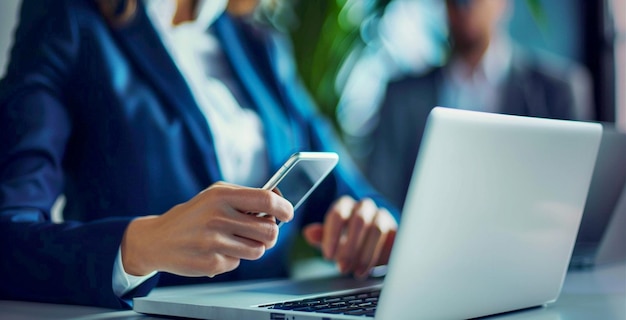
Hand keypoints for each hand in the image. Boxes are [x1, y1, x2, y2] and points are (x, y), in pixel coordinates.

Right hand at [121, 182, 293, 276]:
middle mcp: (218, 218)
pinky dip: (234, 257)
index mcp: (221, 196)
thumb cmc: (194, 215)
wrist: (159, 239)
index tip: (288, 213)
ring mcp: (214, 242)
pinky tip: (218, 249)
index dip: (284, 208)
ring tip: (236, 239)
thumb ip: (246, 197)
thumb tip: (279, 202)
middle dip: (270, 232)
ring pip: (259, 250)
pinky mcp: (212, 263)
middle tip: (261, 230)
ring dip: (253, 246)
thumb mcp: (216, 195)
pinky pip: (239, 262)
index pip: (267, 200)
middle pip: (269, 231)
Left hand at [302, 196, 396, 278]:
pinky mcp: (395, 228)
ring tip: (356, 272)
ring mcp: (382, 216)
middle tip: (342, 267)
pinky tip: (370, 269)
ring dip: (365, 253)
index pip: (337, 214)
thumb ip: (321, 236)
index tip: (328, 256)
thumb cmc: (348, 241)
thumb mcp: (332, 240)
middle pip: (358, 220)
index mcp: (346, 205)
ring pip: (376, 229)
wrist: (373, 248)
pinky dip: (379, 255)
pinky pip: (391, 239)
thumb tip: (308, 233)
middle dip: (349, 246)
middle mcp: (365, 207)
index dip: (332, 235)